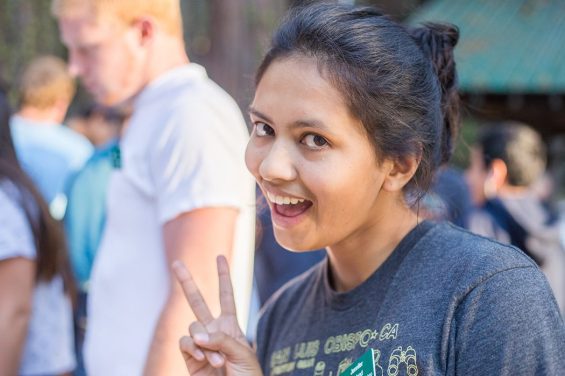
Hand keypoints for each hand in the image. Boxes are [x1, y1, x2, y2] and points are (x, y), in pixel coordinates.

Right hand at [173, 256, 261, 375]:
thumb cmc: (248, 375)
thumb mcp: (241, 352)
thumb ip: (220, 339)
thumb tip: (197, 336)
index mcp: (230, 326)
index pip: (226, 296)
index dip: (224, 276)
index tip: (219, 257)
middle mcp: (213, 331)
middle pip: (197, 301)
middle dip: (187, 282)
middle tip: (177, 263)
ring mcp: (200, 344)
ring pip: (193, 326)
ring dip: (204, 341)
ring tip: (218, 360)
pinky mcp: (189, 358)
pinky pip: (185, 343)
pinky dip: (193, 348)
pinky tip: (202, 357)